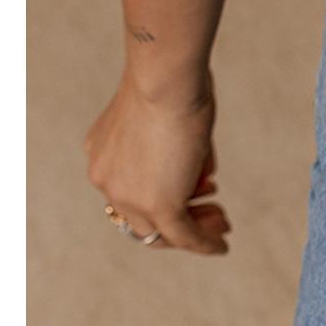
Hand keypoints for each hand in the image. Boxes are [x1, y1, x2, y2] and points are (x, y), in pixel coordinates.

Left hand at [84, 70, 231, 255]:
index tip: (197, 189)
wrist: (165, 78)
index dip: (164, 191)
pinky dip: (203, 243)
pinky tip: (221, 246)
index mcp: (103, 155)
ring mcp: (128, 196)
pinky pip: (183, 235)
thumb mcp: (167, 115)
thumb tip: (198, 169)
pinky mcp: (158, 204)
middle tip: (212, 211)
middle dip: (179, 215)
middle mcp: (107, 181)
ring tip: (222, 223)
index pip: (132, 188)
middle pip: (142, 217)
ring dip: (195, 230)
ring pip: (162, 232)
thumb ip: (173, 146)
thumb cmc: (172, 81)